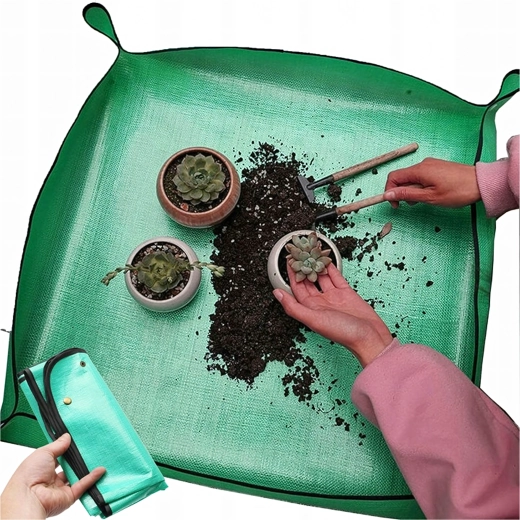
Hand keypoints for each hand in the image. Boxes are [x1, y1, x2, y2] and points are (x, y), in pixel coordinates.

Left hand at [1, 433, 104, 518]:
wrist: (28, 497)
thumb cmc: (29, 474)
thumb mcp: (44, 452)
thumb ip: (58, 445)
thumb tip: (67, 436)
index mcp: (42, 469)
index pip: (58, 458)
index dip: (67, 450)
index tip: (77, 441)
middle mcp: (52, 479)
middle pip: (69, 468)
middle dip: (78, 459)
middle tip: (90, 447)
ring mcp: (61, 489)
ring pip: (77, 477)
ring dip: (86, 468)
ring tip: (98, 456)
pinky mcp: (69, 497)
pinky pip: (83, 485)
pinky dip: (93, 478)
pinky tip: (101, 469)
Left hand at [273, 262, 392, 366]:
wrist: (370, 337)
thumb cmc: (343, 333)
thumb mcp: (314, 320)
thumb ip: (294, 307)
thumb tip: (276, 294)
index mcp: (310, 308)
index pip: (297, 287)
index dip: (292, 274)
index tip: (288, 260)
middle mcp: (320, 302)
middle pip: (308, 280)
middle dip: (303, 266)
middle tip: (300, 251)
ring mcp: (333, 296)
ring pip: (322, 277)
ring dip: (316, 264)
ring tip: (311, 251)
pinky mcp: (346, 292)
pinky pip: (336, 277)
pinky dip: (331, 267)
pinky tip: (326, 258)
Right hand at [383, 157, 479, 207]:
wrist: (481, 183)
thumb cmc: (459, 191)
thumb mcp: (429, 197)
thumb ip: (407, 194)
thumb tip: (388, 194)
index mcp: (419, 170)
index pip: (393, 177)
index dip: (390, 191)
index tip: (394, 204)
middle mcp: (423, 164)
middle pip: (401, 177)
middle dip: (401, 192)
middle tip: (411, 204)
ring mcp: (430, 164)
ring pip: (411, 177)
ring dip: (411, 190)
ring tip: (424, 200)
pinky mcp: (437, 167)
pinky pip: (421, 176)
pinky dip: (420, 186)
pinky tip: (430, 194)